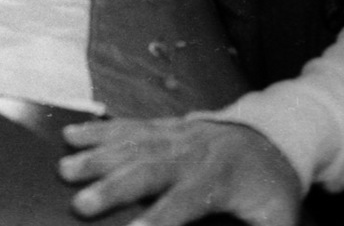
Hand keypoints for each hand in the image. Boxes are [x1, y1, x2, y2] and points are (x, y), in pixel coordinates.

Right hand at [58, 117, 302, 224]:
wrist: (273, 137)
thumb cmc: (271, 189)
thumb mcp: (279, 220)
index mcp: (219, 180)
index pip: (185, 201)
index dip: (160, 218)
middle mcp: (192, 154)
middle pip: (149, 169)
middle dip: (114, 186)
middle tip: (81, 204)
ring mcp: (174, 135)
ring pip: (132, 144)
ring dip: (96, 157)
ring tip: (64, 170)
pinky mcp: (163, 127)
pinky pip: (128, 126)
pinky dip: (98, 131)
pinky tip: (71, 136)